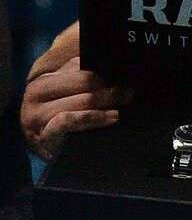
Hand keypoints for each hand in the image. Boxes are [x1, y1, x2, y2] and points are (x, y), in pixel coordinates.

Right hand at [21, 24, 132, 160]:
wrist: (49, 154)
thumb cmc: (63, 122)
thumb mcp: (67, 97)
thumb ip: (81, 81)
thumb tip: (115, 67)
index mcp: (43, 80)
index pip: (77, 65)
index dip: (103, 70)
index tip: (123, 75)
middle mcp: (35, 94)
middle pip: (83, 81)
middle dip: (109, 86)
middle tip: (128, 92)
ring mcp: (37, 115)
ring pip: (81, 100)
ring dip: (107, 101)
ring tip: (124, 104)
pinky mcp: (44, 135)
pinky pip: (69, 120)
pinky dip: (94, 117)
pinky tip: (113, 117)